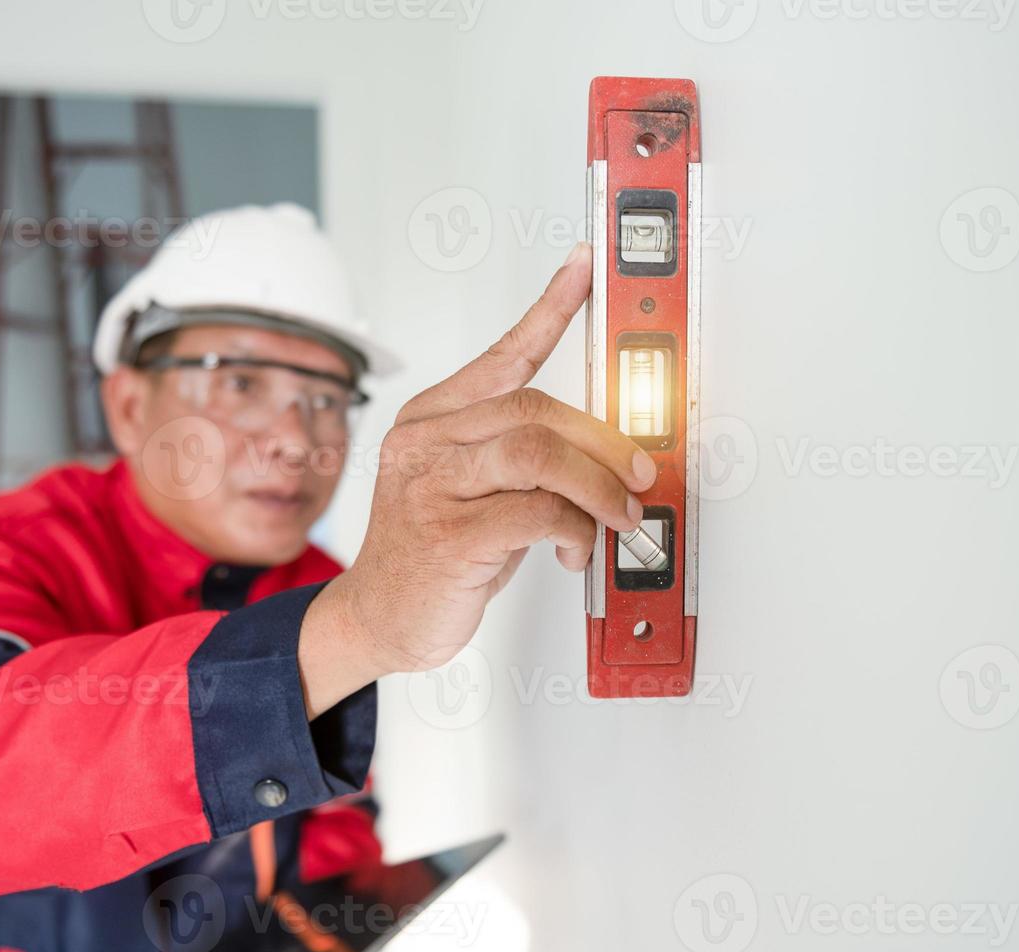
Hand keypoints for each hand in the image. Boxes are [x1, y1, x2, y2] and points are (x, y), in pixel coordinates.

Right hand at [298, 244, 657, 713]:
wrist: (379, 618)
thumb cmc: (435, 554)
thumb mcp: (476, 491)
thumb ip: (526, 462)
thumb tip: (609, 453)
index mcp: (433, 420)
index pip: (502, 352)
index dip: (550, 306)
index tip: (585, 266)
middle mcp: (426, 442)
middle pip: (535, 409)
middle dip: (604, 444)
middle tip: (639, 477)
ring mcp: (430, 487)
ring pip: (538, 454)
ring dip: (598, 486)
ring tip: (619, 515)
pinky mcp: (447, 536)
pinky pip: (537, 512)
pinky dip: (575, 529)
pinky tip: (572, 548)